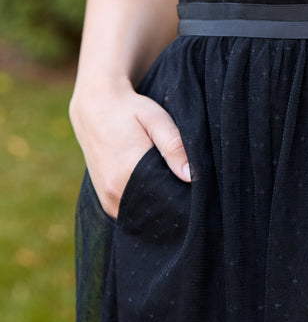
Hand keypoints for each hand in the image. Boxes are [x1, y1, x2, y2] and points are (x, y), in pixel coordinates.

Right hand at [69, 76, 189, 219]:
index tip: (197, 187)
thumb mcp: (156, 119)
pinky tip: (154, 185)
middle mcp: (115, 192)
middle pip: (157, 209)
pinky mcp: (105, 201)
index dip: (185, 196)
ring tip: (168, 180)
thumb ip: (174, 146)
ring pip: (143, 213)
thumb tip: (194, 176)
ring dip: (159, 203)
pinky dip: (145, 203)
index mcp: (129, 172)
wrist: (95, 108)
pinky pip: (131, 212)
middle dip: (173, 201)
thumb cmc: (130, 110)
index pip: (168, 201)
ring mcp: (107, 200)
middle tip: (184, 180)